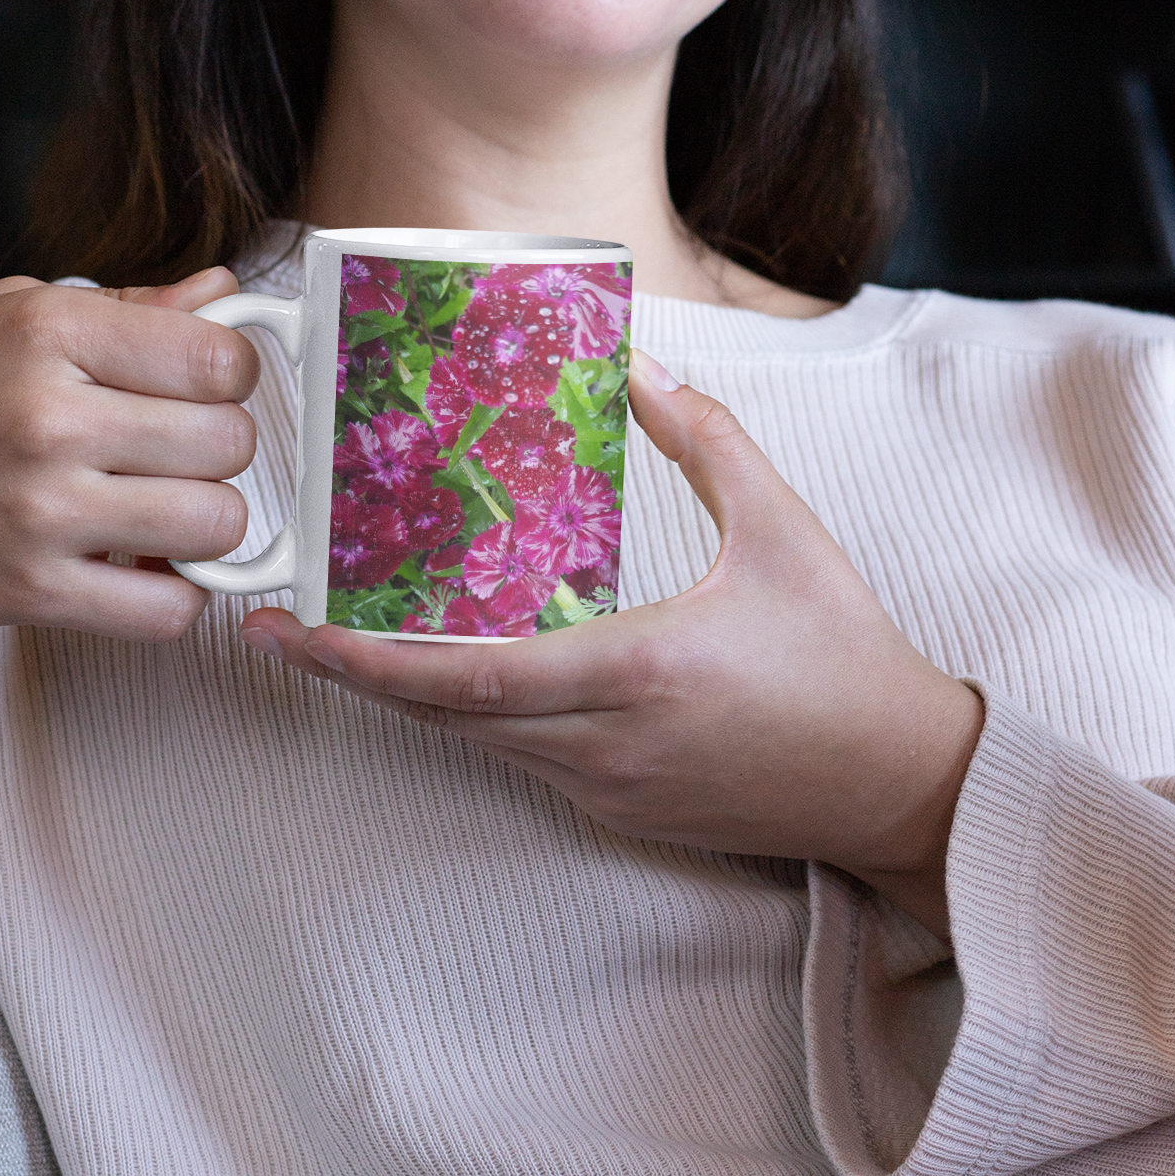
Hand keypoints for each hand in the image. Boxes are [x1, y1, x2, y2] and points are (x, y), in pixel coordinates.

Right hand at [0, 267, 260, 640]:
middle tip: (175, 453)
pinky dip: (174, 597)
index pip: (216, 356)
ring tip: (160, 509)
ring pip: (216, 524)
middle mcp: (47, 418)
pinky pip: (168, 610)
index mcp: (48, 332)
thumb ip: (128, 308)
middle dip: (218, 450)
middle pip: (229, 441)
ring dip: (204, 524)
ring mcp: (41, 511)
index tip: (205, 388)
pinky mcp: (32, 593)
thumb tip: (225, 292)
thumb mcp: (10, 316)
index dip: (231, 376)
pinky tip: (141, 568)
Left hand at [242, 350, 982, 936]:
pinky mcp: (621, 808)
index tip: (291, 633)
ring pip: (474, 746)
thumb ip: (707, 441)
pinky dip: (468, 718)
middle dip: (349, 680)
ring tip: (342, 642)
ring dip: (405, 699)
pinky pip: (518, 761)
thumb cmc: (846, 655)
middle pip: (442, 719)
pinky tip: (446, 673)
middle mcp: (603, 743)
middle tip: (274, 633)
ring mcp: (608, 787)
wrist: (899, 783)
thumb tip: (642, 367)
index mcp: (636, 671)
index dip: (364, 662)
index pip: (467, 678)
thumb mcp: (786, 528)